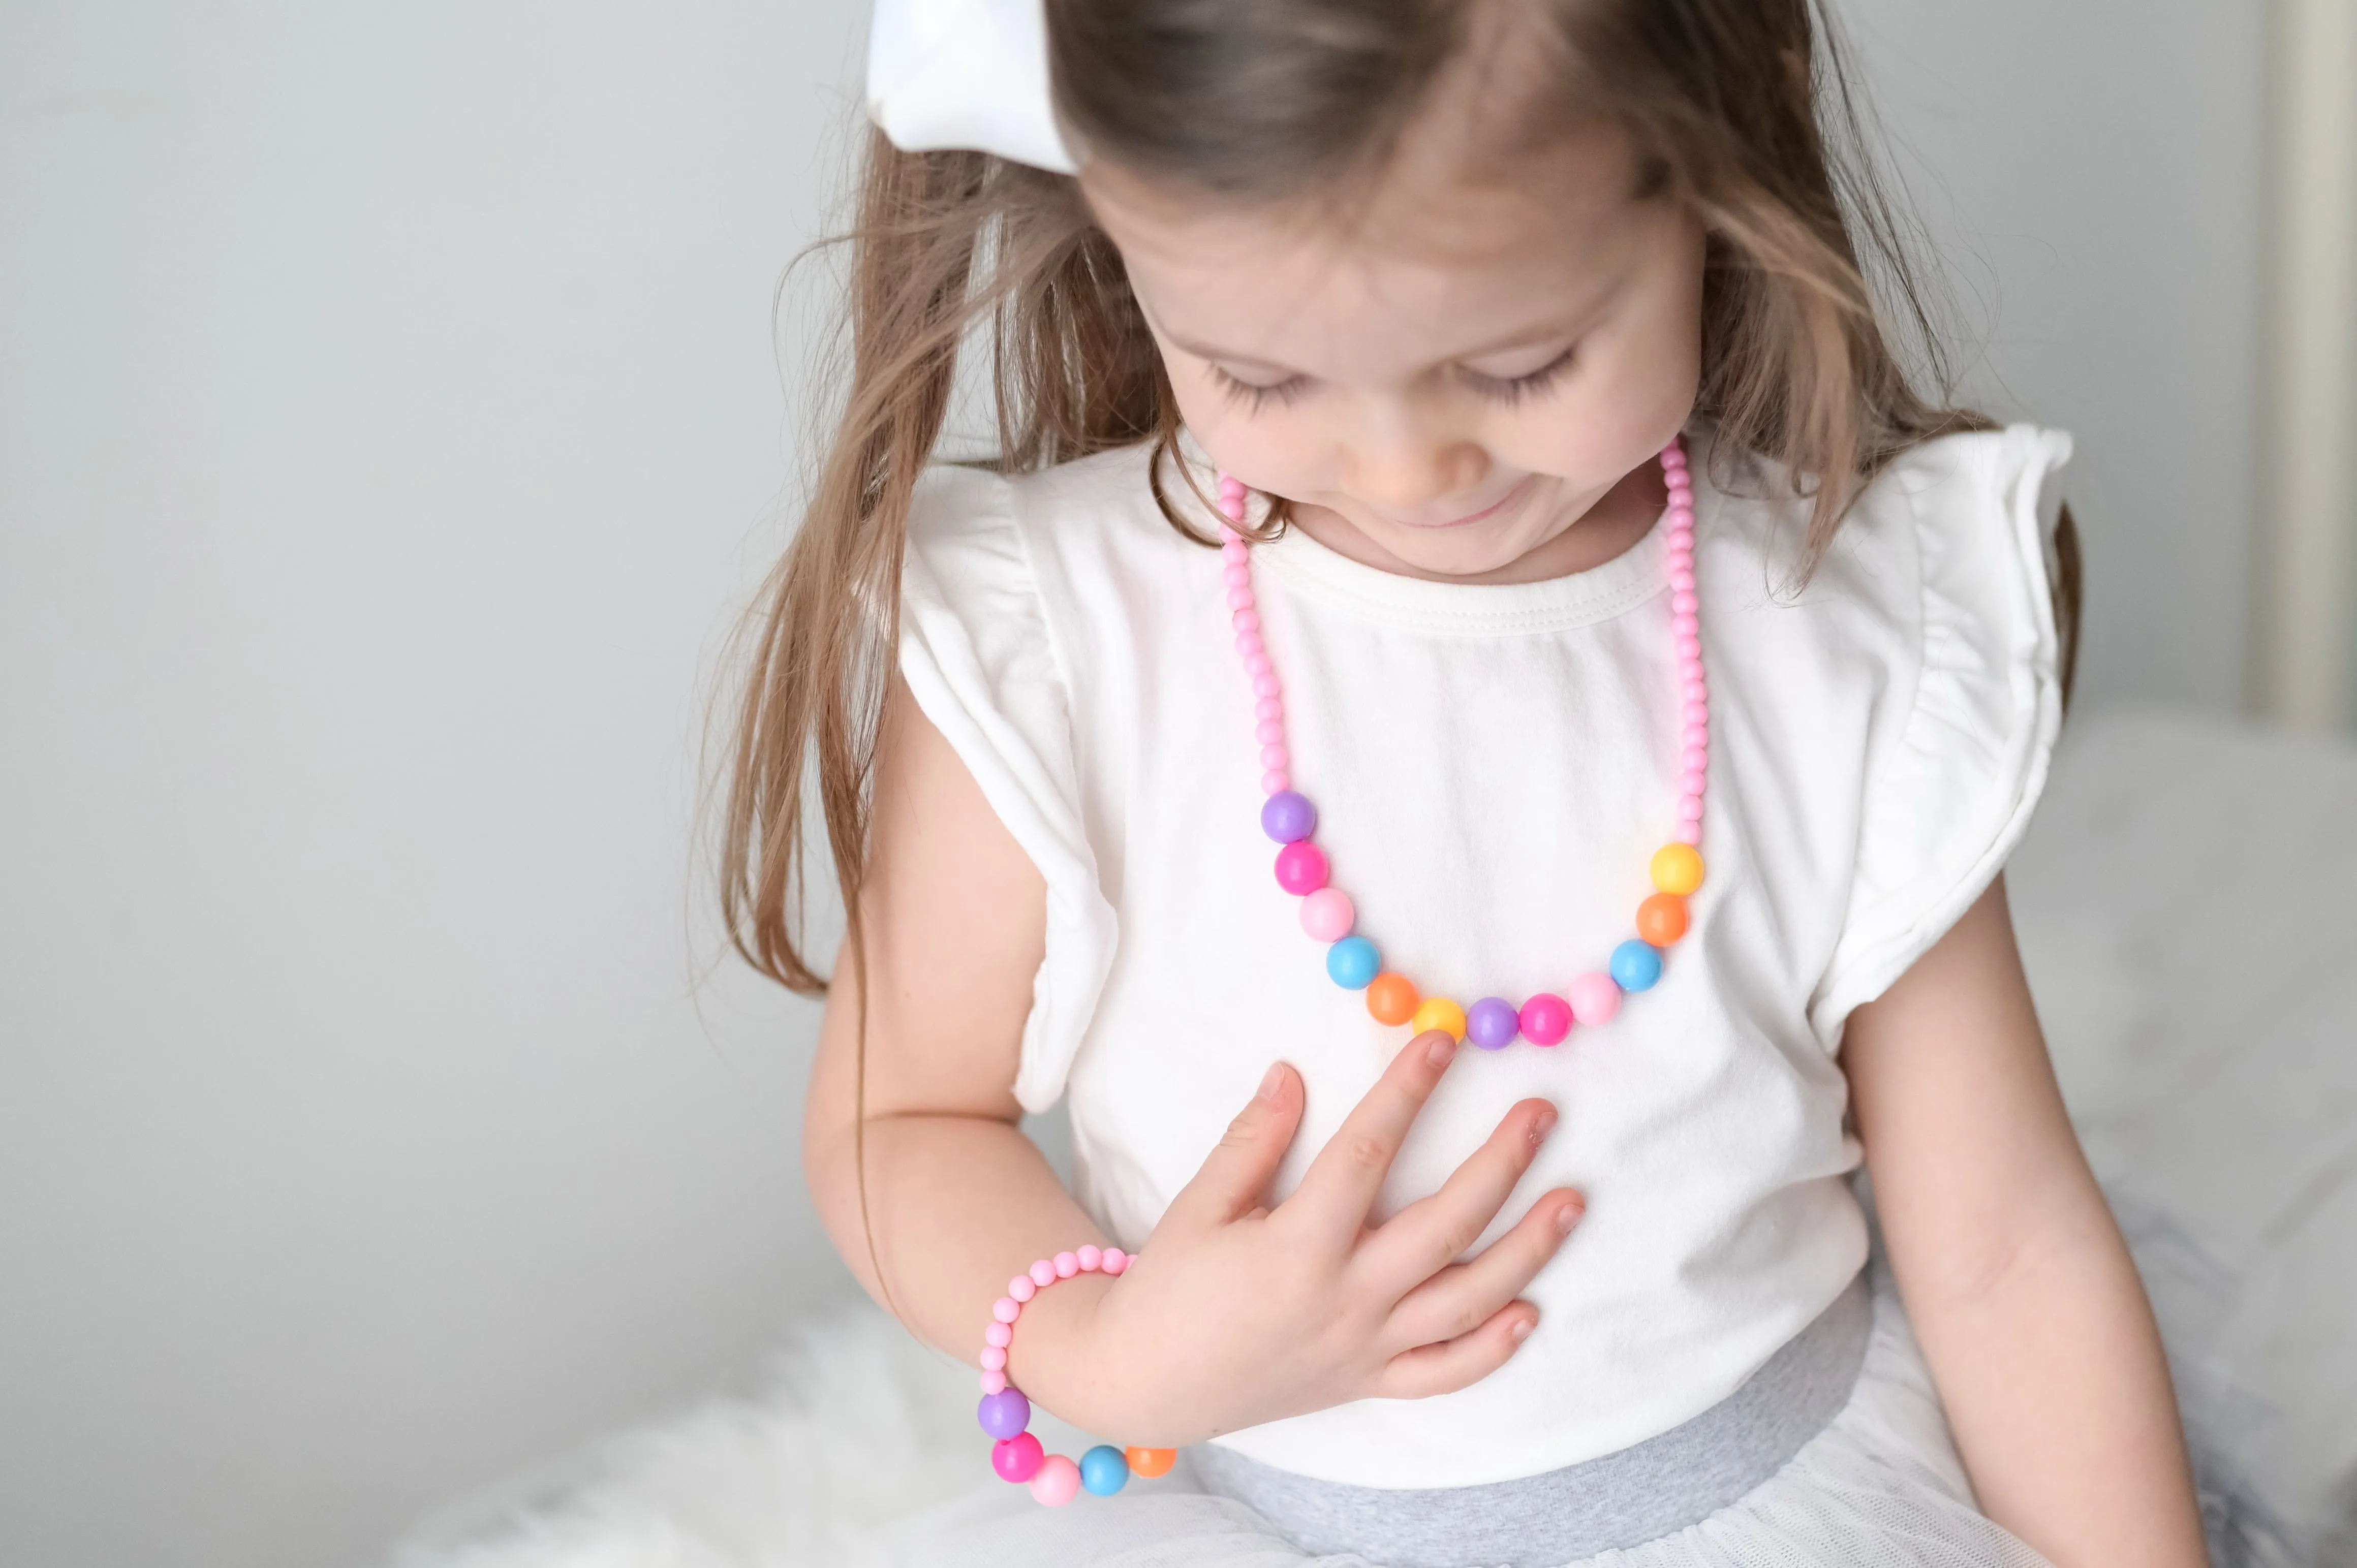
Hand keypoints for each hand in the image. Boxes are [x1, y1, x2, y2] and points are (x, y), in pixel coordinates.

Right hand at [1010, 1031, 1584, 1445]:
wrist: (1147, 1382)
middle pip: (1446, 1227)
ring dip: (1527, 1250)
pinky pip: (1444, 1373)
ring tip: (1571, 1201)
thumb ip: (1250, 1143)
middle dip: (1500, 1165)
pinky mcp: (1368, 1382)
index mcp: (1297, 1249)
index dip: (1407, 1093)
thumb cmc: (1168, 1288)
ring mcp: (1364, 1348)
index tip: (1443, 1042)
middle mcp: (1345, 1300)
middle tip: (1542, 1113)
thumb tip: (1291, 1076)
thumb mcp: (1199, 1207)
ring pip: (1467, 1301)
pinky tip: (1529, 1311)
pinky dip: (1492, 1348)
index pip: (1368, 1155)